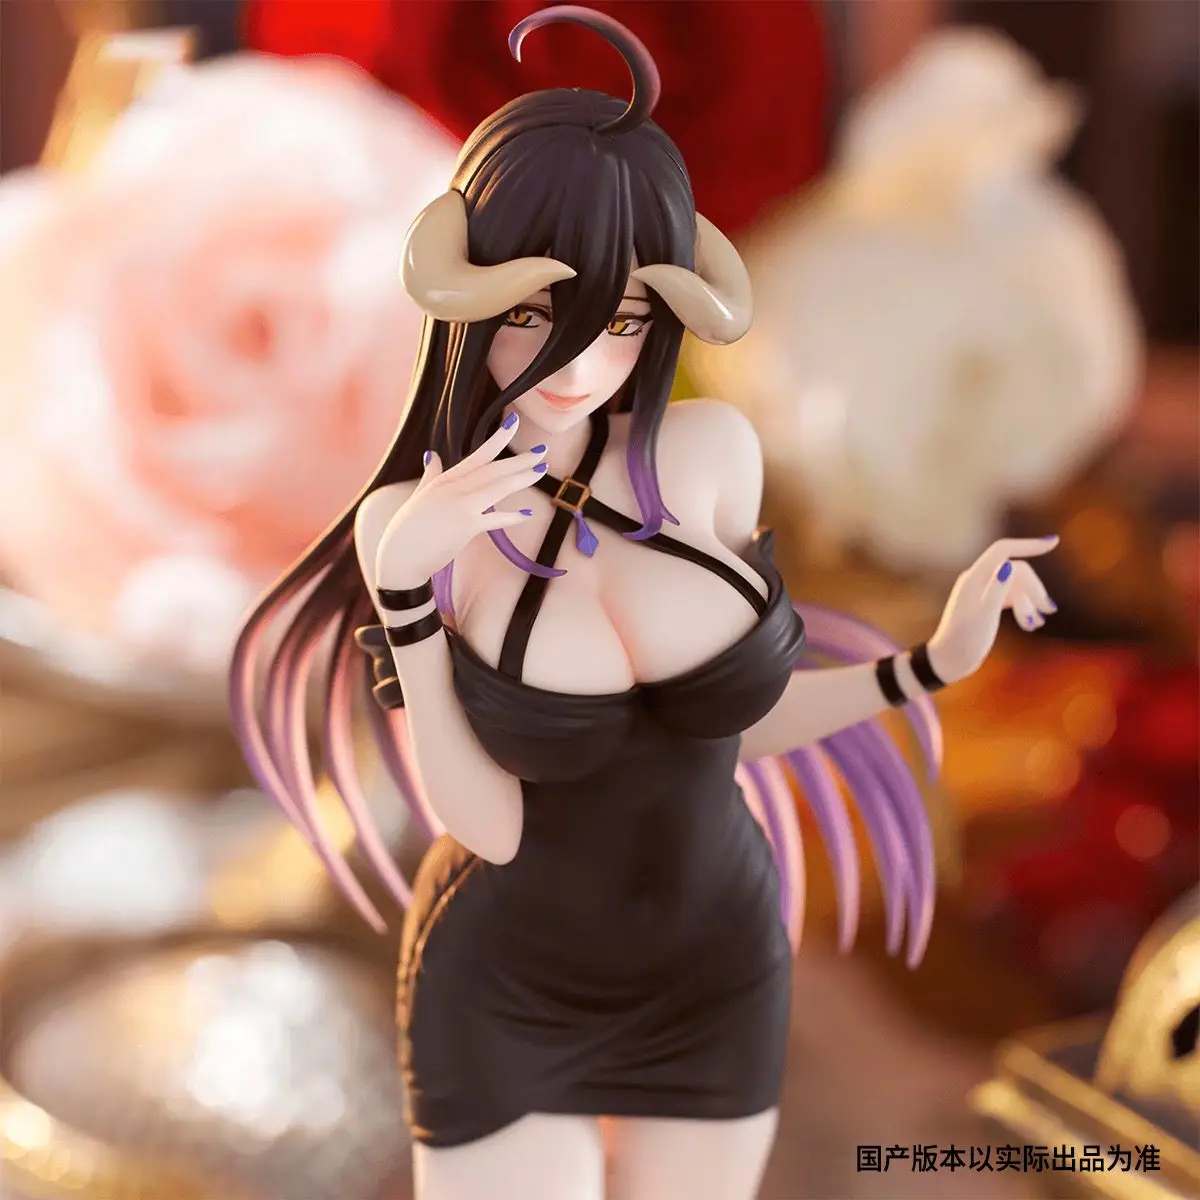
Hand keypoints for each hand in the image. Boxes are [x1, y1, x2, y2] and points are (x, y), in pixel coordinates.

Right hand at [376, 414, 545, 588]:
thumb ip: (431, 475)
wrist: (399, 556)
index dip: (498, 438)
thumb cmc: (408, 529)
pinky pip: (495, 519)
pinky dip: (512, 517)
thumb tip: (431, 455)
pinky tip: (528, 514)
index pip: (478, 455)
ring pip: (498, 487)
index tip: (514, 423)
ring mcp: (461, 506)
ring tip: (542, 470)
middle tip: (543, 450)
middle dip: (520, 459)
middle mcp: (455, 488)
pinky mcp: (466, 527)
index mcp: (445, 479)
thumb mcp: (420, 496)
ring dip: (522, 478)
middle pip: (494, 469)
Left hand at [926, 536, 1059, 682]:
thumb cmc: (964, 641)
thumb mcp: (983, 616)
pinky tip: (1032, 624)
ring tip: (1037, 624)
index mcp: (974, 578)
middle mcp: (977, 580)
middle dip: (1034, 589)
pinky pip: (1012, 597)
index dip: (1028, 544)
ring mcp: (982, 591)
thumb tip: (1009, 566)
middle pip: (1016, 570)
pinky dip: (1024, 607)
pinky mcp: (987, 604)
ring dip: (1031, 602)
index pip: (1003, 550)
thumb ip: (996, 591)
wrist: (949, 661)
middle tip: (1049, 611)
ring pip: (1017, 585)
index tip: (1054, 543)